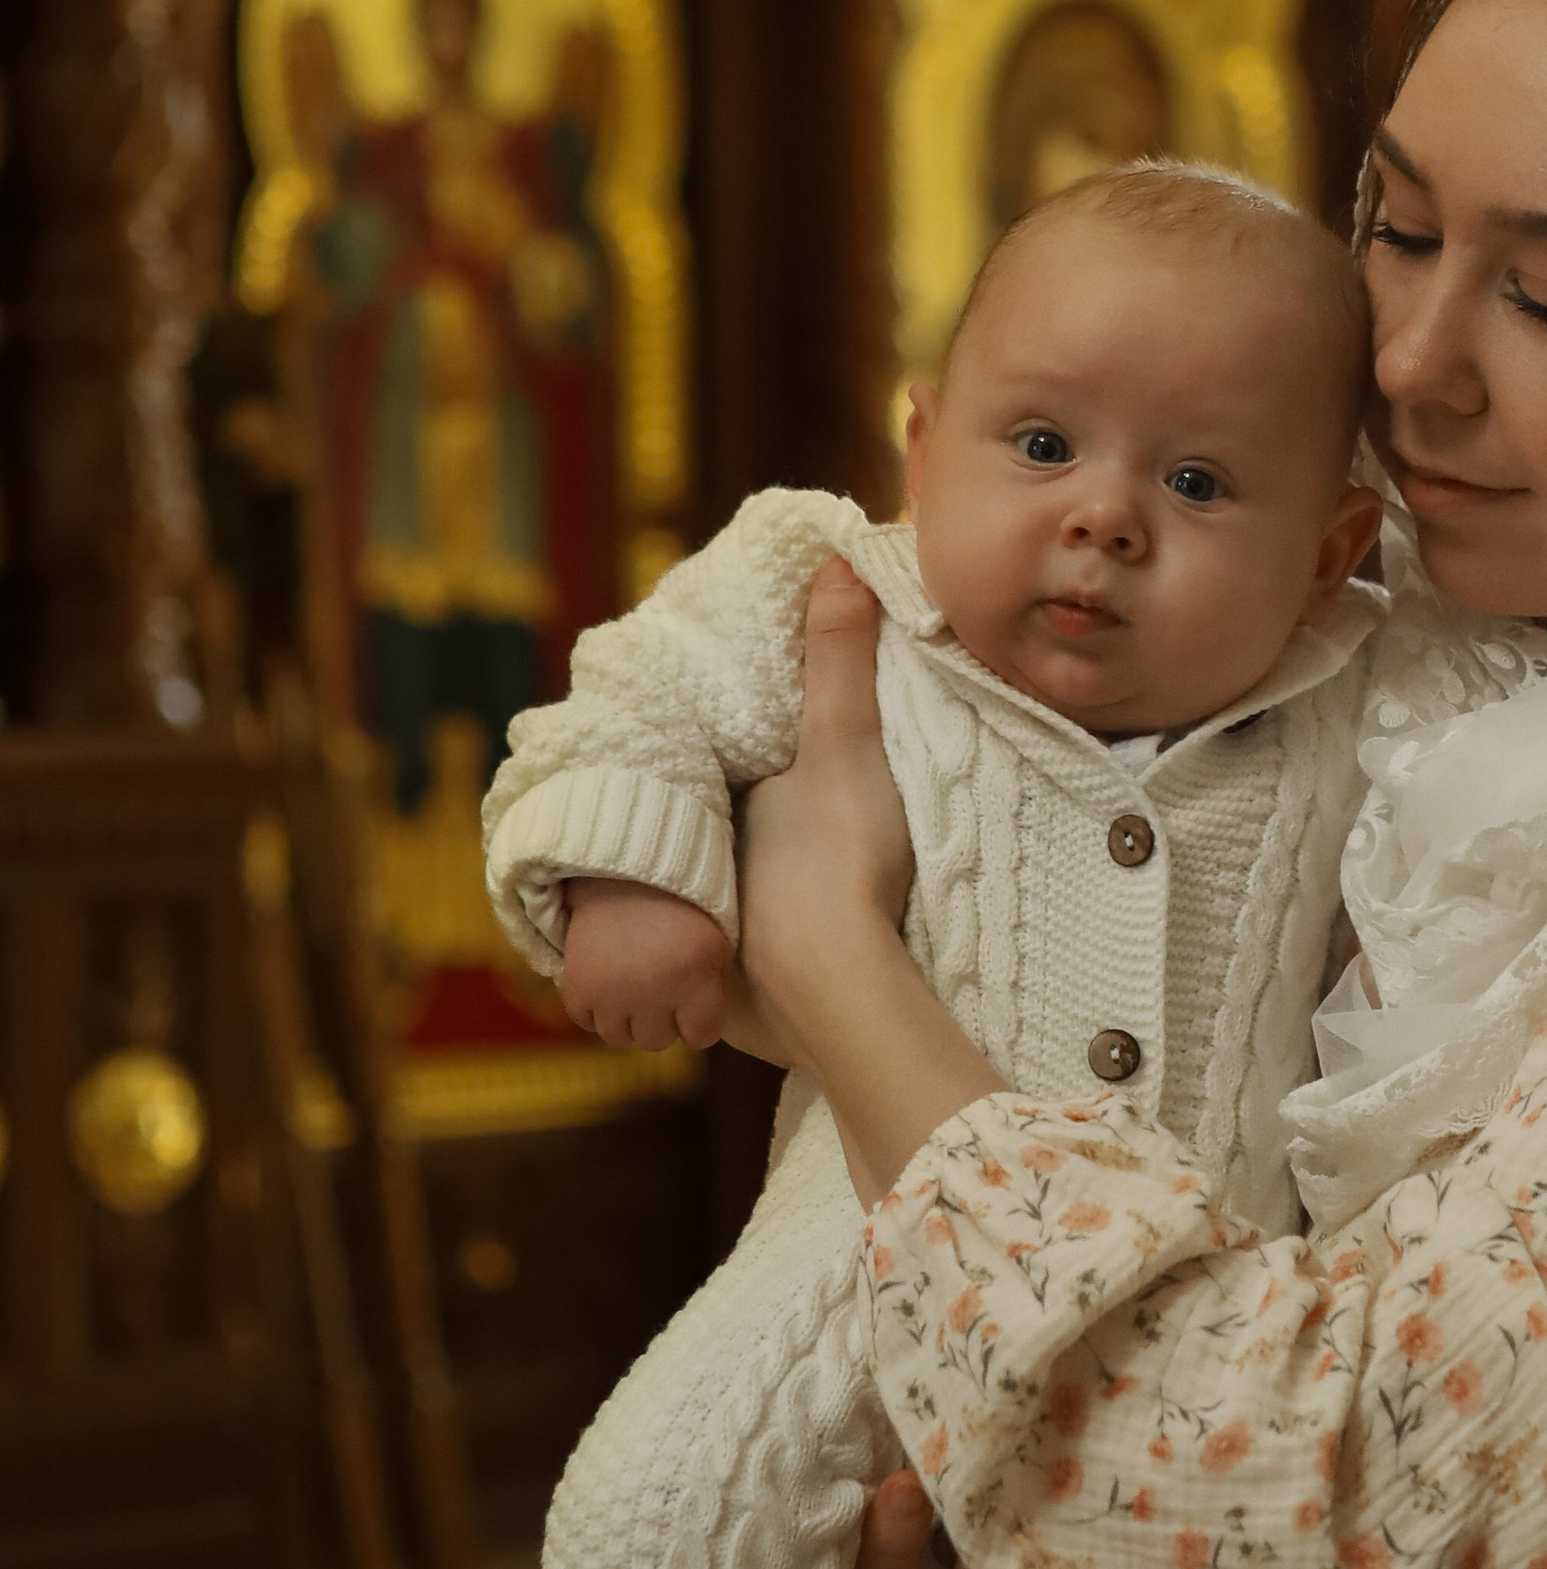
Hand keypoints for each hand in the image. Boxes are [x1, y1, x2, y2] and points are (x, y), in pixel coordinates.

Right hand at [559, 878, 731, 1049]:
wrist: (625, 869)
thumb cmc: (680, 906)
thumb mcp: (714, 943)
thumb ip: (711, 989)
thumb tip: (697, 1030)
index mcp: (695, 979)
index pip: (701, 1037)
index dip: (698, 1020)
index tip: (693, 1001)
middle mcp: (653, 993)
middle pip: (657, 1040)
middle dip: (661, 1018)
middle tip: (658, 986)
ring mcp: (611, 993)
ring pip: (619, 1037)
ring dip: (626, 1017)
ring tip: (630, 986)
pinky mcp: (577, 986)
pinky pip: (586, 1022)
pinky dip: (594, 1009)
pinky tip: (605, 984)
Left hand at [735, 560, 916, 1060]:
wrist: (839, 990)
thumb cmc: (834, 860)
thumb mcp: (843, 744)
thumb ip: (837, 658)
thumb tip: (834, 557)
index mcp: (703, 813)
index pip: (698, 776)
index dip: (717, 763)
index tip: (742, 758)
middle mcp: (682, 878)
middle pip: (695, 843)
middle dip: (705, 836)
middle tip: (744, 825)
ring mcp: (699, 950)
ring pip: (700, 911)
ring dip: (713, 905)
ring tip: (745, 894)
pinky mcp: (726, 1011)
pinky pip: (717, 975)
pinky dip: (731, 965)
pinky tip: (756, 965)